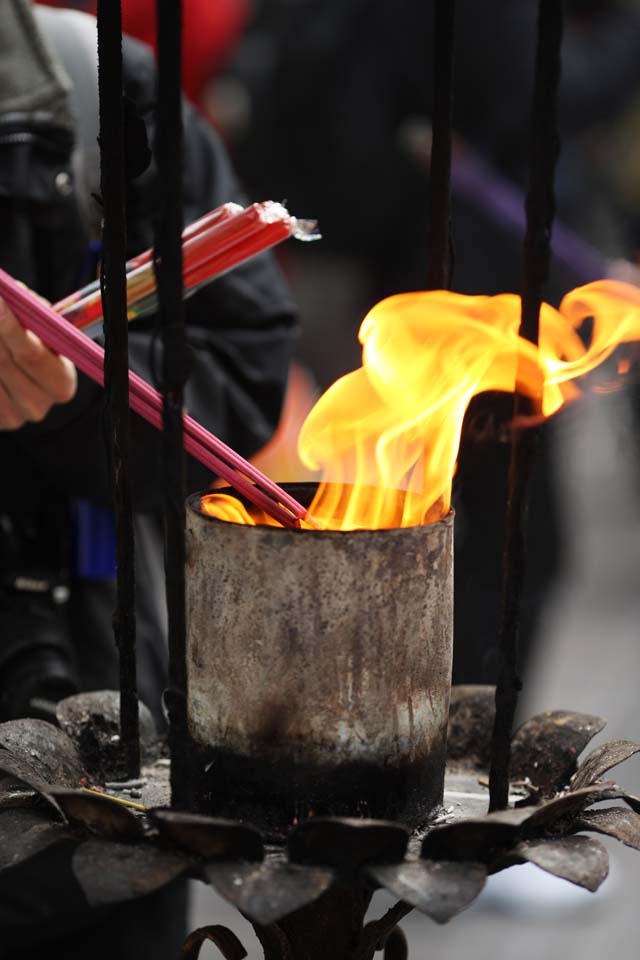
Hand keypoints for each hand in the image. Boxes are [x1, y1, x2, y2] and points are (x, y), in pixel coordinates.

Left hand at [0, 296, 76, 428]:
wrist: (25, 386)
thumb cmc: (37, 351)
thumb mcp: (45, 335)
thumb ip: (35, 315)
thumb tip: (15, 293)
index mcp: (61, 384)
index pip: (31, 354)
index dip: (11, 327)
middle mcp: (37, 406)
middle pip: (3, 362)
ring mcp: (12, 417)